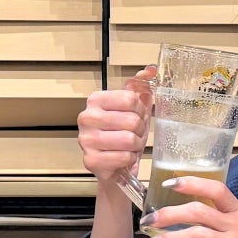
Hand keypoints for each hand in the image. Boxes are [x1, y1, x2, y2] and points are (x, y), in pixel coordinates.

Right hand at [77, 65, 154, 187]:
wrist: (113, 167)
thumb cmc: (122, 135)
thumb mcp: (132, 109)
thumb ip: (140, 87)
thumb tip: (150, 69)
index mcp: (95, 100)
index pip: (130, 99)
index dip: (141, 111)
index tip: (137, 117)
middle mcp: (86, 117)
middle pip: (132, 120)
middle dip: (140, 131)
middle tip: (135, 136)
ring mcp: (86, 140)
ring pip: (129, 139)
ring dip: (136, 146)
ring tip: (129, 148)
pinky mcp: (91, 160)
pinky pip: (124, 157)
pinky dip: (130, 160)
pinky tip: (123, 159)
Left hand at [145, 175, 237, 237]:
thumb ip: (230, 219)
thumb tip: (204, 215)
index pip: (215, 190)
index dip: (192, 184)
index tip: (170, 183)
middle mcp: (235, 225)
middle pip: (198, 212)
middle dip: (169, 213)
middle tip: (149, 217)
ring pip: (196, 235)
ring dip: (170, 237)